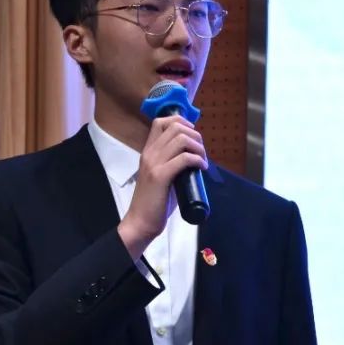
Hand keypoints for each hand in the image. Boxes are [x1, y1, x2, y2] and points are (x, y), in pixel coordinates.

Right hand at [117, 115, 207, 258]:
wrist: (141, 222)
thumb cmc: (154, 202)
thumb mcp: (162, 176)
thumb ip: (172, 164)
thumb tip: (193, 159)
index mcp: (148, 152)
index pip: (161, 122)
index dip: (181, 122)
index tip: (193, 136)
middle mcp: (149, 154)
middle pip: (175, 127)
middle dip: (195, 135)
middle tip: (201, 151)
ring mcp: (154, 164)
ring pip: (181, 139)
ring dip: (198, 146)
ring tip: (202, 159)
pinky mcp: (160, 176)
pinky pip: (184, 158)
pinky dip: (197, 160)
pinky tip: (201, 167)